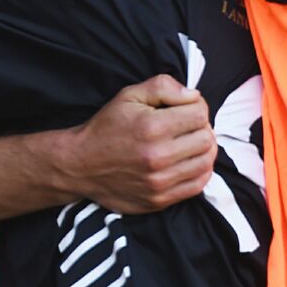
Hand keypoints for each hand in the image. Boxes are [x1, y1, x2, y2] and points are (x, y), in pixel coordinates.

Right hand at [60, 74, 215, 213]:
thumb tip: (193, 95)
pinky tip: (188, 161)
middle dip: (201, 128)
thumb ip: (162, 86)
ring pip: (206, 162)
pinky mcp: (160, 199)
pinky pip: (198, 185)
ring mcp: (160, 181)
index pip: (200, 114)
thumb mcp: (128, 95)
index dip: (196, 106)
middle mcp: (158, 156)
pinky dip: (200, 171)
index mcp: (152, 127)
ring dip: (202, 150)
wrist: (80, 164)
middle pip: (207, 138)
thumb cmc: (106, 127)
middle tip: (186, 126)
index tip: (185, 108)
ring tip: (188, 143)